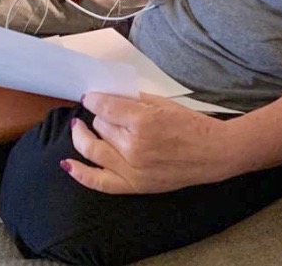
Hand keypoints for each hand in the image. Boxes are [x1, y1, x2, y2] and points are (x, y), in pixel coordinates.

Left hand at [62, 93, 233, 193]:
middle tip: (102, 110)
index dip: (94, 99)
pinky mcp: (133, 185)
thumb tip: (112, 96)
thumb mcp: (166, 104)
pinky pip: (98, 181)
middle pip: (101, 126)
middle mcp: (133, 146)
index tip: (90, 96)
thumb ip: (136, 100)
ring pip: (95, 149)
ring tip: (79, 128)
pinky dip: (80, 172)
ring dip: (83, 136)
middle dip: (99, 115)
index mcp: (144, 121)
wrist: (213, 153)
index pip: (106, 107)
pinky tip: (67, 162)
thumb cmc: (194, 126)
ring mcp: (131, 169)